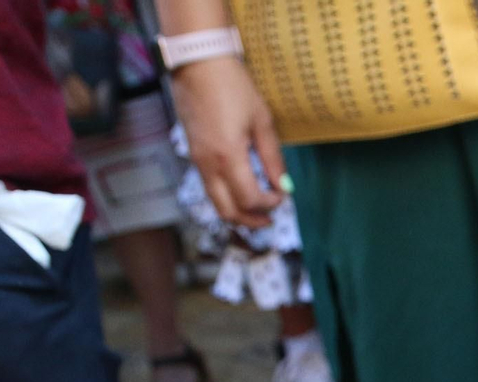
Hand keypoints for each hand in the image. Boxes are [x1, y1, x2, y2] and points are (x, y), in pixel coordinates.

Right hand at [168, 56, 285, 226]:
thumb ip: (273, 158)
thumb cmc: (233, 87)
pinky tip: (240, 191)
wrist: (198, 64)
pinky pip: (209, 187)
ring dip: (237, 212)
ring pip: (215, 202)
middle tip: (270, 220)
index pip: (249, 199)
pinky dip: (226, 198)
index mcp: (228, 157)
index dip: (269, 204)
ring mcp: (197, 161)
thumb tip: (284, 186)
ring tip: (257, 210)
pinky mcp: (193, 154)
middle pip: (228, 211)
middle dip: (251, 221)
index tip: (283, 196)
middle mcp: (208, 165)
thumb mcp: (261, 121)